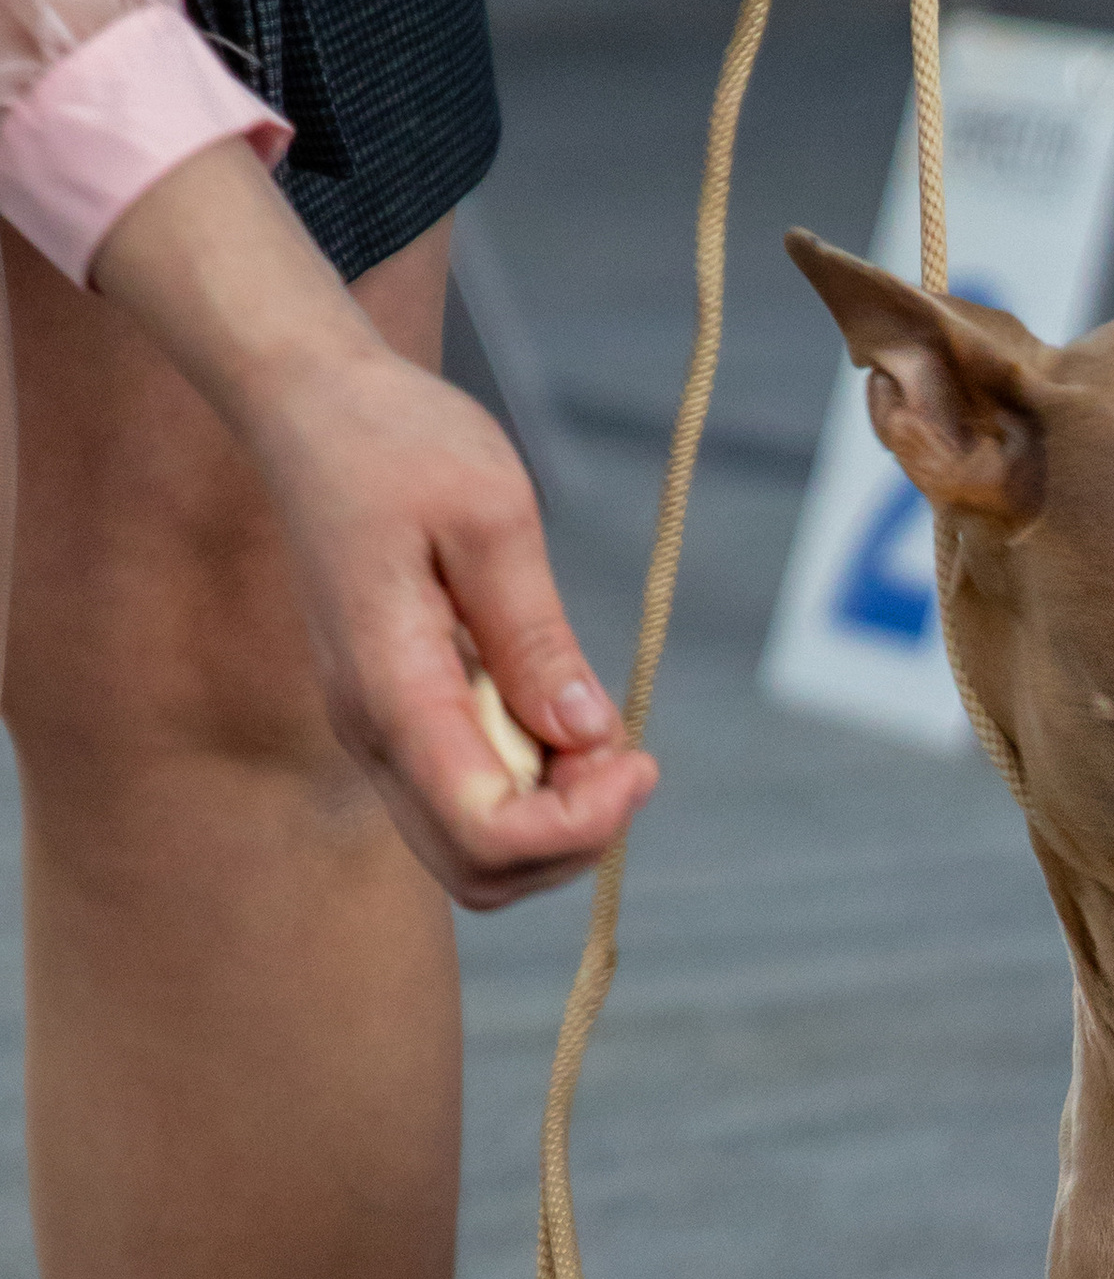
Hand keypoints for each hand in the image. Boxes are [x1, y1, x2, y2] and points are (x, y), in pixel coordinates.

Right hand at [93, 143, 655, 910]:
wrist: (310, 406)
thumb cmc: (396, 441)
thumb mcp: (491, 514)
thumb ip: (534, 634)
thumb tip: (585, 735)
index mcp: (391, 690)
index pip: (487, 834)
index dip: (580, 827)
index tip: (637, 757)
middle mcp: (375, 733)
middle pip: (480, 871)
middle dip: (573, 838)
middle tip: (625, 753)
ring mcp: (381, 733)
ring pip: (474, 848)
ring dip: (556, 817)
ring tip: (596, 728)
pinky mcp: (398, 718)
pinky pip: (468, 798)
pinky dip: (532, 785)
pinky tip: (559, 712)